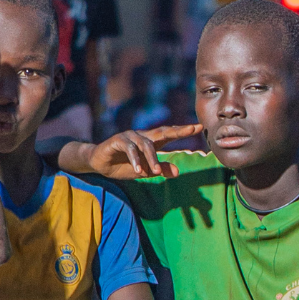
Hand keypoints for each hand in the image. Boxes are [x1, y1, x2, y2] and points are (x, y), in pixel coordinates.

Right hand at [71, 125, 203, 181]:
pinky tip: (138, 171)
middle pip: (162, 132)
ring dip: (151, 159)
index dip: (184, 131)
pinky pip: (129, 149)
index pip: (170, 134)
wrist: (99, 164)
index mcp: (151, 142)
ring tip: (154, 172)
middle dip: (178, 131)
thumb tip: (178, 172)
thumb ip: (160, 169)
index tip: (199, 127)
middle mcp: (143, 136)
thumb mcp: (144, 171)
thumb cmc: (124, 166)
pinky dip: (135, 160)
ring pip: (146, 145)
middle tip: (191, 130)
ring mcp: (130, 136)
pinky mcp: (118, 140)